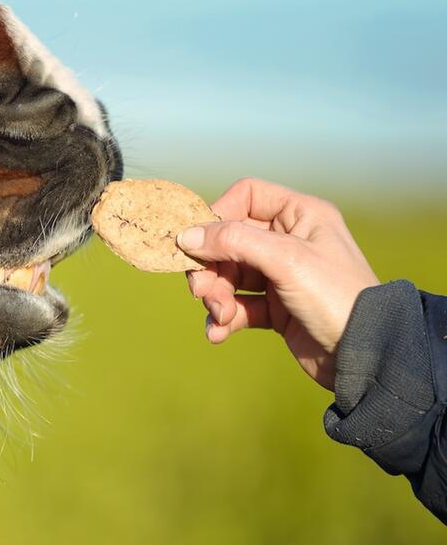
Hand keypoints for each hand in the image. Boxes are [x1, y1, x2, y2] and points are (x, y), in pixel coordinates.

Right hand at [176, 178, 379, 390]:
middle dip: (211, 267)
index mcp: (301, 215)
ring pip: (229, 275)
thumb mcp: (285, 259)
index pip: (246, 197)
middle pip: (229, 240)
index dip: (218, 216)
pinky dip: (224, 318)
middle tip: (202, 290)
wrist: (366, 356)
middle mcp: (289, 241)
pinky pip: (238, 305)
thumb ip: (234, 241)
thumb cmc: (336, 297)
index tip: (199, 243)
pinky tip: (218, 333)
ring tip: (219, 316)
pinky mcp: (276, 308)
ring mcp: (281, 275)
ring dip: (216, 296)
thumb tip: (186, 235)